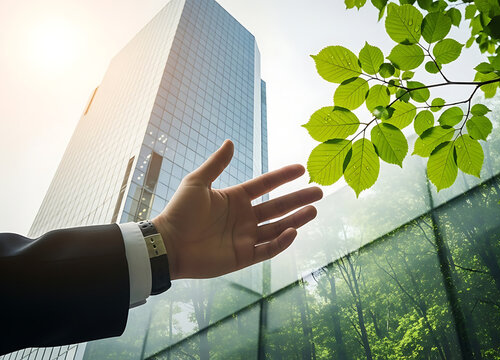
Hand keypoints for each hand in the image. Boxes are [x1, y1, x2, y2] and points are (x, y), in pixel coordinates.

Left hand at [152, 140, 321, 279]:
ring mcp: (245, 238)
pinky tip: (293, 231)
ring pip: (278, 227)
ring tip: (314, 210)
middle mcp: (244, 218)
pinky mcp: (243, 257)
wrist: (168, 244)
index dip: (283, 177)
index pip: (265, 185)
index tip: (301, 168)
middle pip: (278, 206)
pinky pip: (268, 249)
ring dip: (296, 219)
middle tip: (319, 191)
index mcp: (235, 199)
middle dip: (299, 199)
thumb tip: (230, 142)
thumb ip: (216, 164)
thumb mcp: (197, 182)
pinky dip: (282, 241)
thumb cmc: (179, 212)